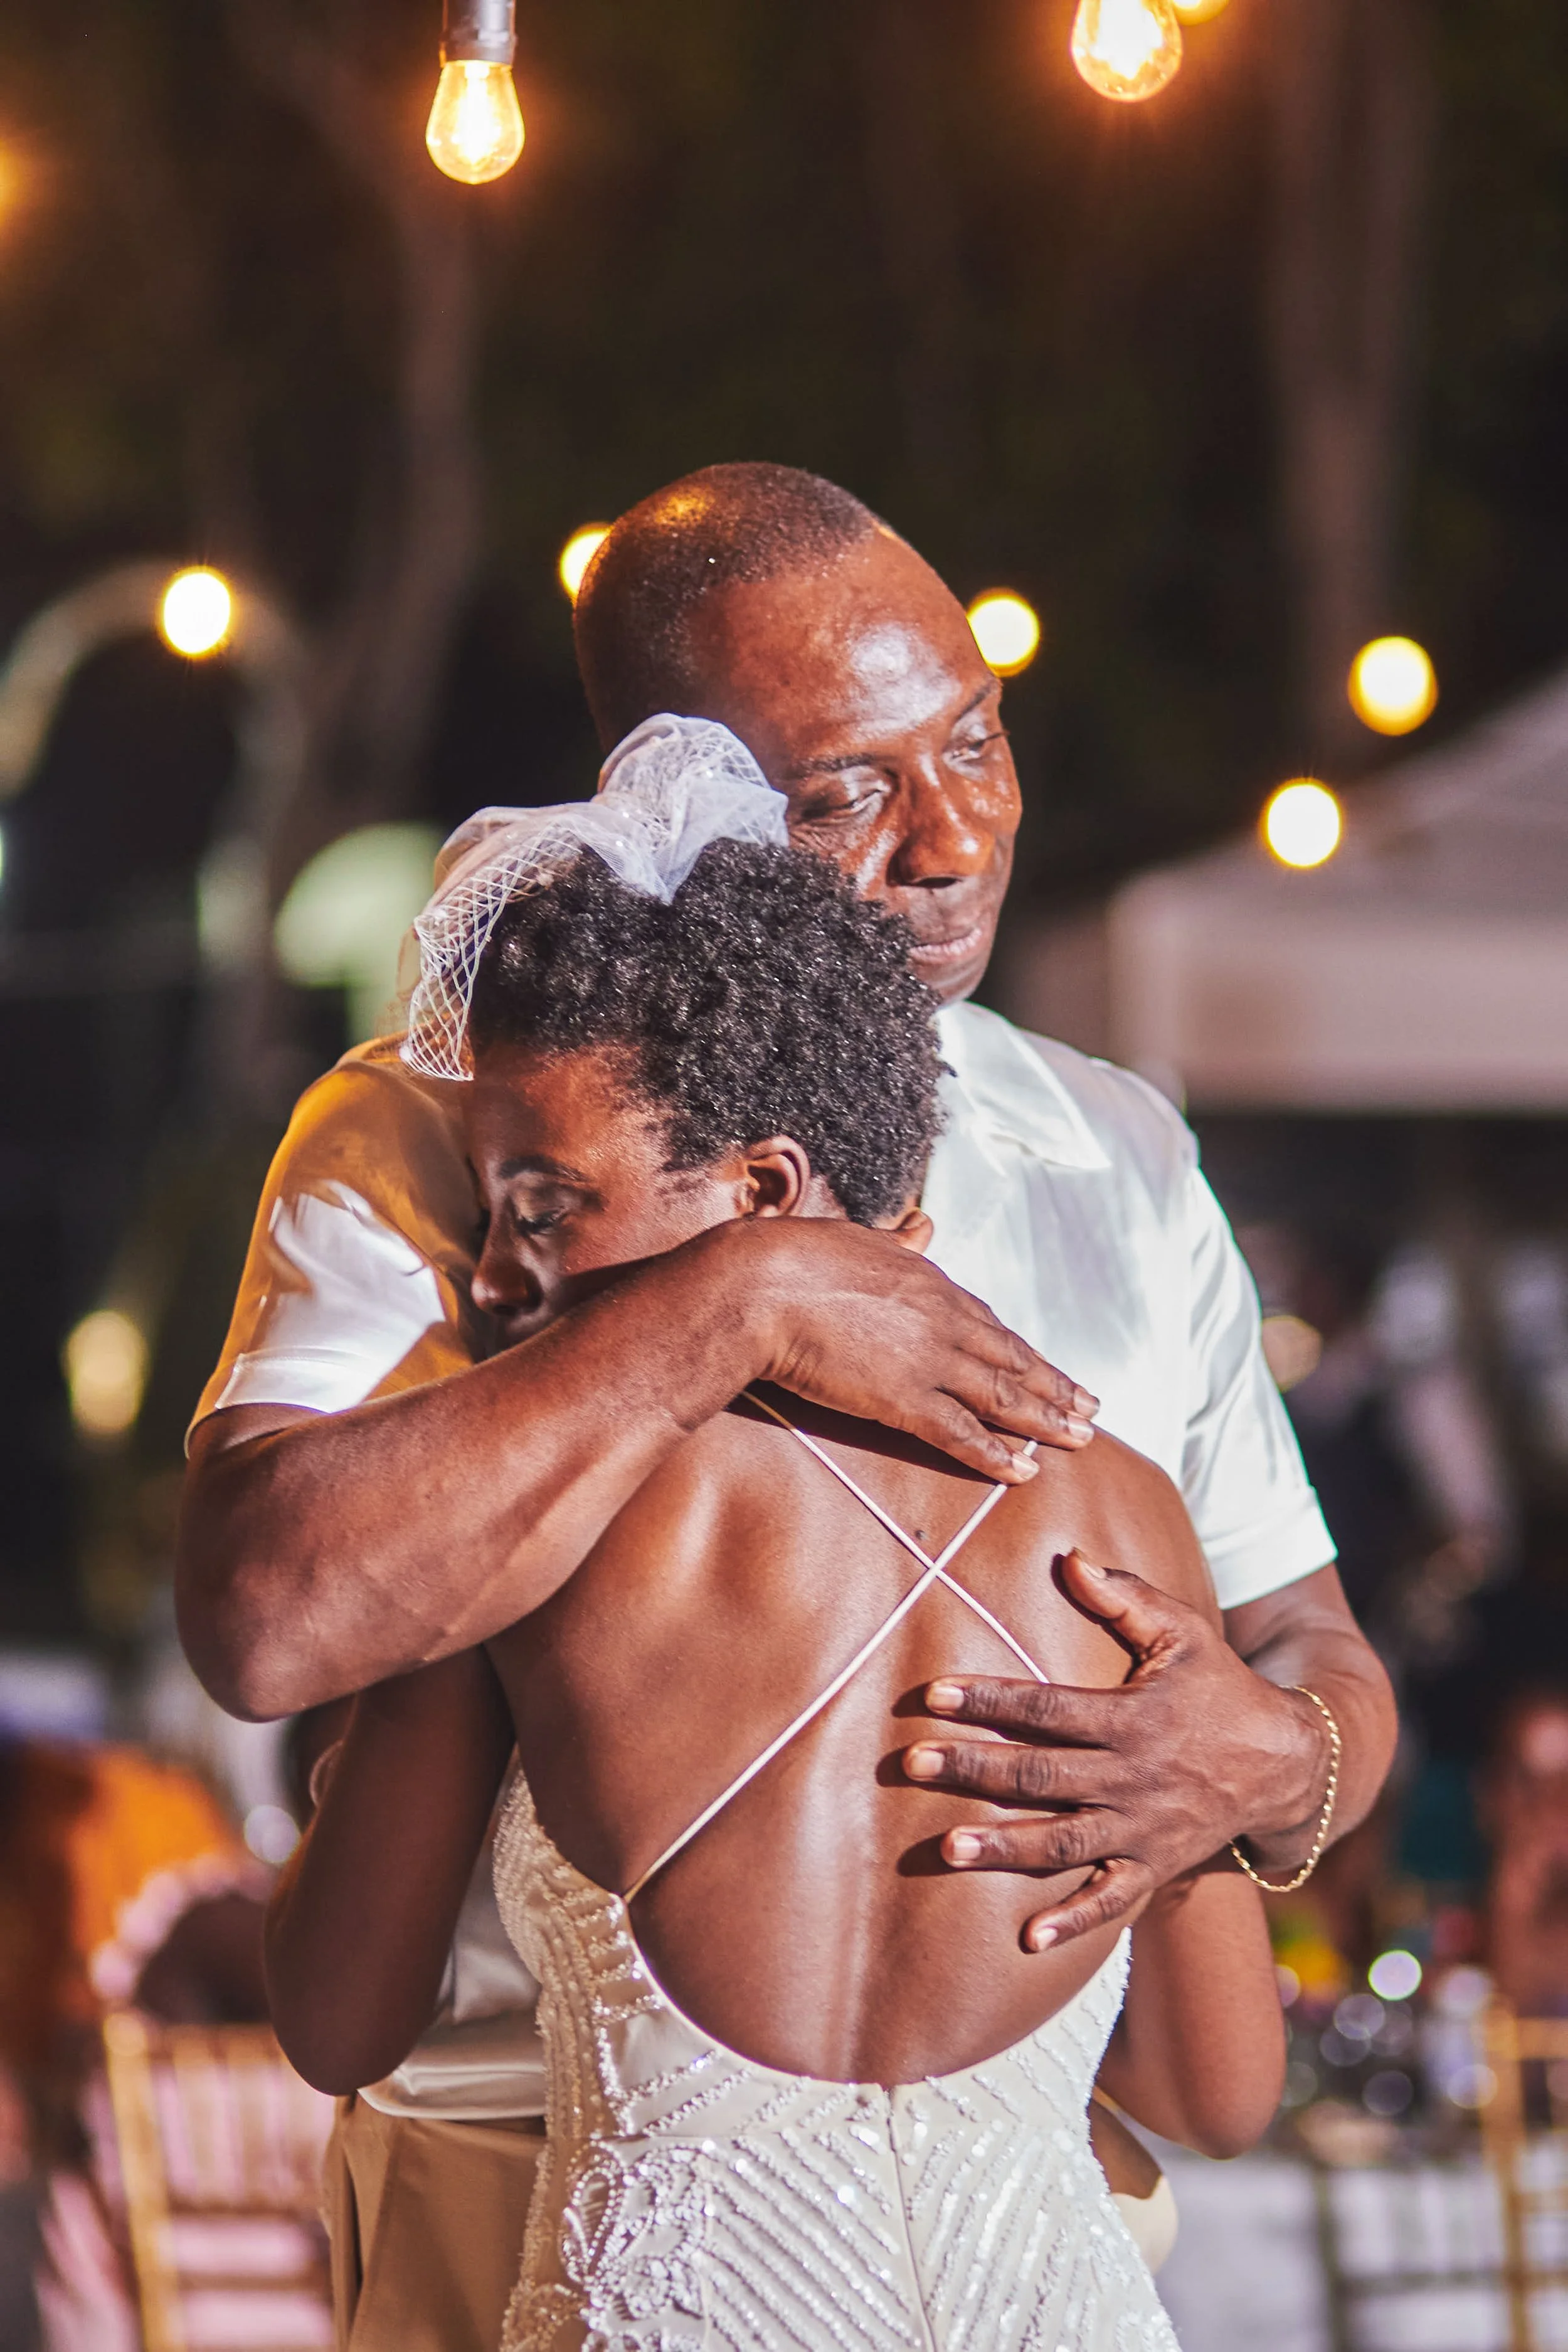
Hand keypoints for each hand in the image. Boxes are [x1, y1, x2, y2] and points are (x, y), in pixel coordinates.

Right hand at [738, 1218, 1097, 1481]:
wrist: (759, 1286)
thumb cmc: (792, 1259)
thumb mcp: (857, 1238)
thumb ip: (896, 1240)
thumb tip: (925, 1224)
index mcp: (928, 1280)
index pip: (990, 1324)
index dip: (1024, 1352)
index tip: (1051, 1369)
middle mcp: (942, 1319)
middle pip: (1011, 1360)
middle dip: (1055, 1387)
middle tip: (1091, 1409)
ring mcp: (928, 1360)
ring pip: (1002, 1397)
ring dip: (1046, 1420)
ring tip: (1081, 1440)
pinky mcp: (904, 1399)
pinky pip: (962, 1434)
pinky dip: (997, 1455)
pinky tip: (1024, 1473)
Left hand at [901, 1550, 1329, 1947]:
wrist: (1285, 1763)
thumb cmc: (1220, 1688)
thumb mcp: (1184, 1632)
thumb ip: (1127, 1596)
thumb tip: (1070, 1557)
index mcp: (1134, 1719)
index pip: (1049, 1708)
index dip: (991, 1699)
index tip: (935, 1694)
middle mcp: (1133, 1778)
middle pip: (1043, 1775)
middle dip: (975, 1769)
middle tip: (913, 1765)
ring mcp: (1143, 1829)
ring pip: (1065, 1842)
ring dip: (1005, 1847)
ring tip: (949, 1848)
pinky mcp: (1155, 1866)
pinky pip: (1113, 1901)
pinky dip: (1074, 1922)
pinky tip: (1028, 1940)